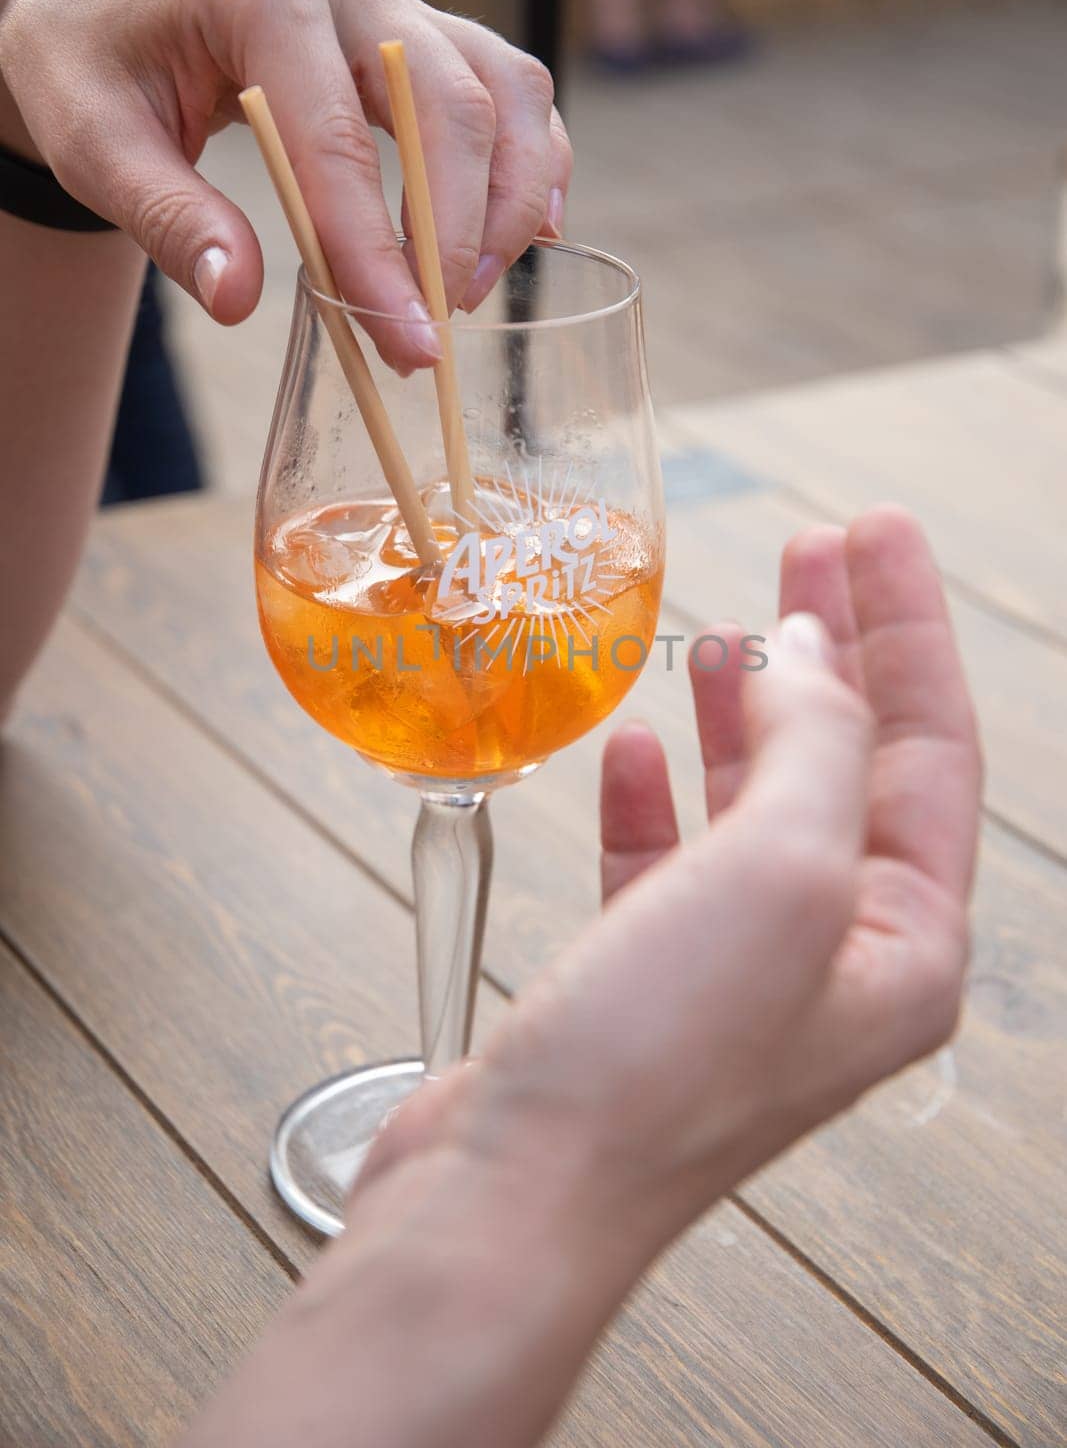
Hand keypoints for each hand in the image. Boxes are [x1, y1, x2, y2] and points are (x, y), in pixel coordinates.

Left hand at [0, 0, 570, 365]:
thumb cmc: (89, 58)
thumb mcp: (94, 141)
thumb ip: (169, 218)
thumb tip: (240, 299)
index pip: (339, 138)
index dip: (379, 253)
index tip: (408, 345)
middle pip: (447, 105)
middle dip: (456, 234)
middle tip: (436, 335)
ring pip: (499, 88)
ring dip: (509, 198)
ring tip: (474, 291)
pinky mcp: (416, 24)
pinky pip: (503, 82)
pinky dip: (530, 157)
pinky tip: (530, 229)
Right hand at [183, 507, 981, 1447]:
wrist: (514, 1192)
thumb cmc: (657, 1057)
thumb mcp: (782, 871)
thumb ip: (815, 743)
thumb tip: (810, 654)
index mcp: (906, 945)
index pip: (928, 747)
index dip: (904, 626)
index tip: (869, 529)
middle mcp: (836, 962)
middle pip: (850, 766)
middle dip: (832, 652)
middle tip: (809, 549)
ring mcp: (738, 974)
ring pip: (760, 808)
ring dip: (744, 714)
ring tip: (726, 633)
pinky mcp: (644, 984)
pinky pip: (669, 862)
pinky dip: (657, 796)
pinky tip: (632, 747)